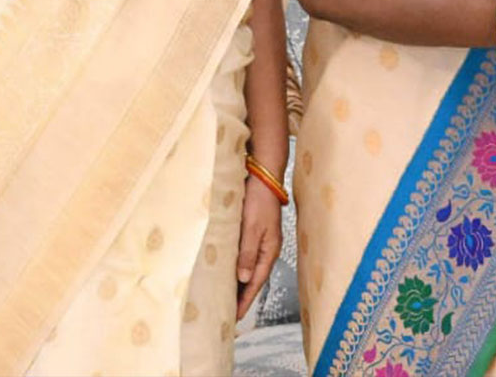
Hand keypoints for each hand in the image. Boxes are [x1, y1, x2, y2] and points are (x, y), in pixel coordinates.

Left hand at [235, 176, 282, 319]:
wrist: (264, 178)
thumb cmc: (259, 202)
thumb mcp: (252, 229)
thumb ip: (248, 253)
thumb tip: (243, 279)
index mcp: (269, 251)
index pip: (256, 283)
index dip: (245, 301)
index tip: (234, 317)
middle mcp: (267, 249)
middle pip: (253, 279)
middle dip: (242, 297)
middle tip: (227, 314)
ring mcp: (261, 242)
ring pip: (248, 269)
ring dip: (239, 284)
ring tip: (225, 298)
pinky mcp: (254, 234)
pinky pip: (245, 258)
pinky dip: (237, 268)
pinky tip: (228, 272)